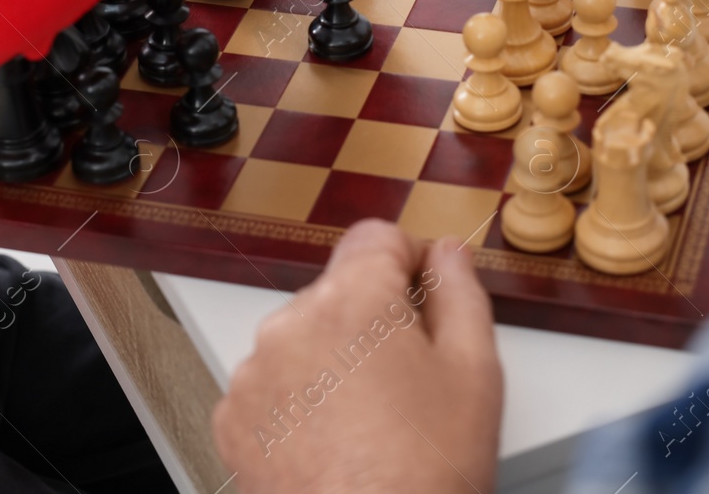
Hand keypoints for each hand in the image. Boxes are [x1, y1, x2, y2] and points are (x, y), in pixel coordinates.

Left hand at [213, 221, 502, 493]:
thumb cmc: (426, 473)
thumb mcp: (475, 372)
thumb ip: (460, 293)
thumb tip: (447, 254)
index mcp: (352, 298)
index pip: (376, 238)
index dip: (410, 261)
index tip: (428, 295)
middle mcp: (290, 323)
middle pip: (339, 292)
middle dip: (373, 322)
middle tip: (411, 382)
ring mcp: (253, 374)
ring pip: (304, 340)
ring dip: (333, 362)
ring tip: (372, 424)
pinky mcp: (233, 421)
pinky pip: (272, 388)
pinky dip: (299, 404)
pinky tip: (335, 445)